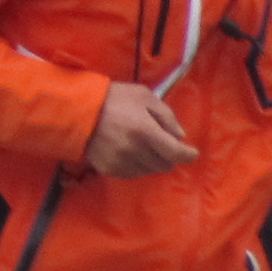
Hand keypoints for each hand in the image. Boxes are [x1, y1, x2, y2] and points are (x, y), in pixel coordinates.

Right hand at [82, 82, 197, 176]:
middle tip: (163, 143)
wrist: (79, 111)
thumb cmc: (114, 98)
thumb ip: (166, 116)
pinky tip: (130, 151)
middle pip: (164, 164)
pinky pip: (133, 173)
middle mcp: (135, 151)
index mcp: (145, 131)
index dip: (188, 155)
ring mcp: (121, 162)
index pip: (175, 153)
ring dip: (152, 160)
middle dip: (168, 155)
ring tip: (143, 145)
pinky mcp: (109, 170)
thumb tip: (180, 136)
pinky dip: (137, 165)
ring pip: (149, 170)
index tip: (192, 153)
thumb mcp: (144, 96)